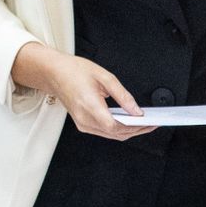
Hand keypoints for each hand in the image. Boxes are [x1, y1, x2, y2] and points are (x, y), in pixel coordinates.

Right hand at [11, 41, 152, 140]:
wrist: (54, 73)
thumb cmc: (74, 71)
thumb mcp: (104, 76)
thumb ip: (122, 95)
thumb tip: (136, 110)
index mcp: (90, 105)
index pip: (115, 126)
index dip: (135, 127)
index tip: (149, 123)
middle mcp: (84, 119)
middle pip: (115, 134)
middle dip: (136, 131)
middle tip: (150, 123)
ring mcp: (82, 124)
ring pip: (110, 135)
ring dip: (128, 131)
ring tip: (142, 123)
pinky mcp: (82, 124)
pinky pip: (103, 132)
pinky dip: (117, 129)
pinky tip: (126, 122)